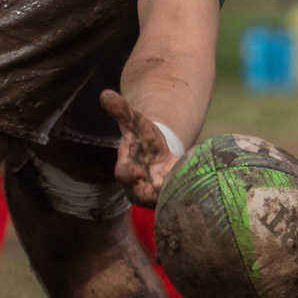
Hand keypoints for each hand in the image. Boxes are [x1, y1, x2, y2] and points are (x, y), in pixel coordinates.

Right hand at [99, 88, 179, 207]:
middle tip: (159, 191)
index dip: (129, 175)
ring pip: (156, 203)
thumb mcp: (136, 123)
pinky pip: (172, 204)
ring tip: (179, 192)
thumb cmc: (144, 138)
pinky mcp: (166, 199)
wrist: (159, 154)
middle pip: (139, 195)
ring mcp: (151, 195)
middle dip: (147, 194)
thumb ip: (122, 111)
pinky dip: (180, 200)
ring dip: (166, 199)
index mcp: (126, 168)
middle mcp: (136, 186)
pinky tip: (192, 193)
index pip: (122, 175)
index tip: (138, 172)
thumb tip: (105, 93)